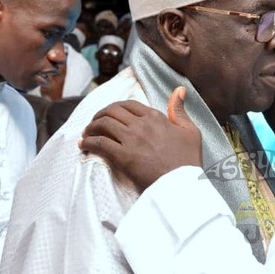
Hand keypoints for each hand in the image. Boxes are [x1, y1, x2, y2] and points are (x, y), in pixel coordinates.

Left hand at [79, 87, 201, 191]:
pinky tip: (84, 145)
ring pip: (103, 124)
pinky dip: (89, 142)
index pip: (128, 105)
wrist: (183, 184)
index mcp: (156, 117)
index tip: (109, 114)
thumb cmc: (188, 160)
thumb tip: (179, 89)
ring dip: (91, 127)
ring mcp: (131, 139)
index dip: (115, 107)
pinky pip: (100, 143)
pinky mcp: (123, 156)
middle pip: (112, 111)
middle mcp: (141, 124)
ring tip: (86, 134)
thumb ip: (179, 110)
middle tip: (94, 123)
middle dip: (99, 115)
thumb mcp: (190, 131)